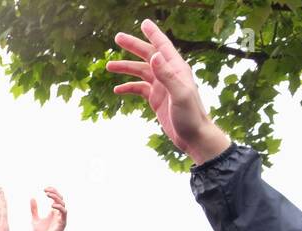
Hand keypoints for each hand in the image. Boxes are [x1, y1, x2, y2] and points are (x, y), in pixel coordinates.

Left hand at [29, 187, 65, 230]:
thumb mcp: (35, 219)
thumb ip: (34, 209)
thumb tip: (32, 198)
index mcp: (53, 212)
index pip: (56, 198)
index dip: (52, 191)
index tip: (44, 189)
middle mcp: (58, 214)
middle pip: (60, 198)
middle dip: (54, 192)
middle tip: (45, 190)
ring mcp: (61, 218)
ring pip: (63, 204)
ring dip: (56, 198)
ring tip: (47, 194)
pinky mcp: (62, 223)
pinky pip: (64, 212)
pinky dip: (59, 207)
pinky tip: (52, 205)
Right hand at [107, 19, 231, 164]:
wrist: (193, 136)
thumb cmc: (190, 115)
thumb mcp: (179, 94)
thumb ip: (166, 74)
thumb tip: (155, 55)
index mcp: (176, 69)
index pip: (163, 46)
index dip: (153, 34)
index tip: (143, 23)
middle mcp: (169, 74)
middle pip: (148, 55)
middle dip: (133, 46)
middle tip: (117, 38)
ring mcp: (161, 86)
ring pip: (140, 72)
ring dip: (126, 68)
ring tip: (109, 66)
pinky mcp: (156, 98)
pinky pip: (139, 89)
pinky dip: (128, 87)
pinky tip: (117, 89)